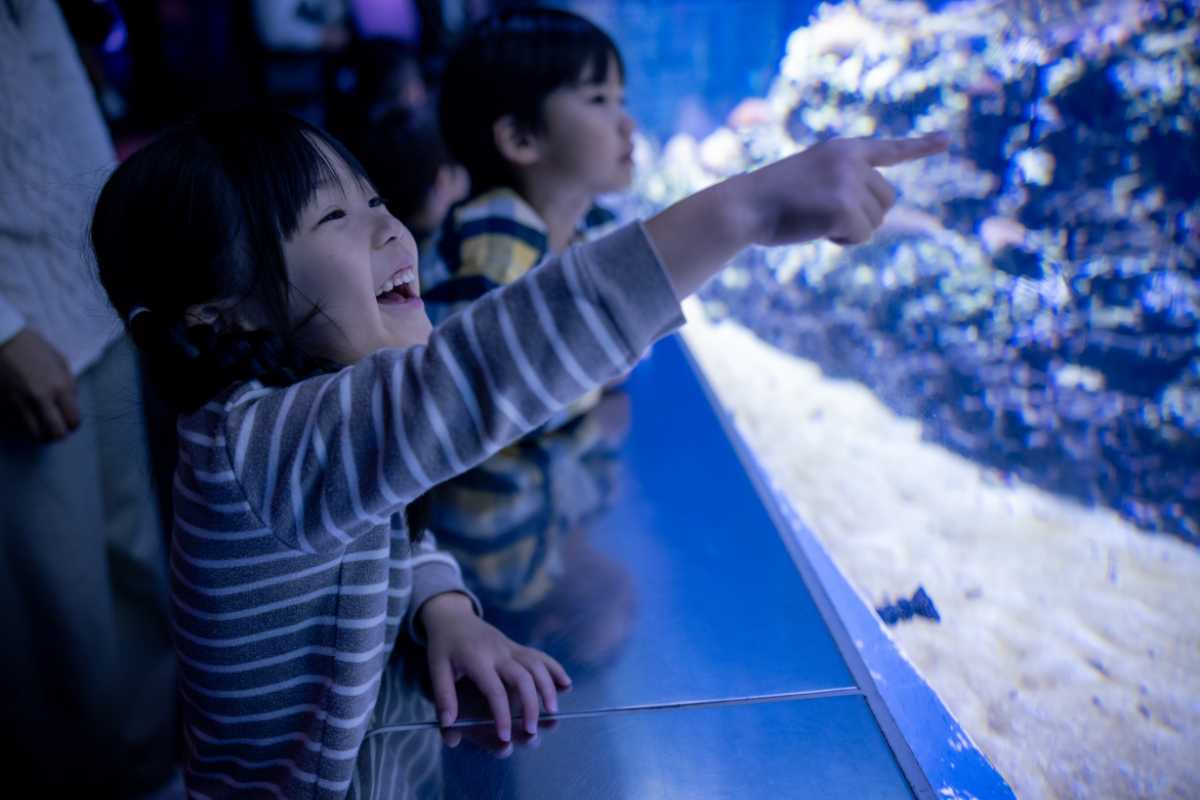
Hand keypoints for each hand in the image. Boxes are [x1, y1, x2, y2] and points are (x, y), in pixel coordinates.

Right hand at [0, 328, 80, 440]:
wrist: (4, 339)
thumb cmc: (34, 347)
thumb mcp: (60, 361)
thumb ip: (70, 384)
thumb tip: (72, 403)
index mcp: (61, 386)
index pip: (73, 420)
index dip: (73, 425)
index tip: (70, 422)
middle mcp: (43, 398)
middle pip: (56, 433)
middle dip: (59, 434)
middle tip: (57, 428)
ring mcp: (21, 402)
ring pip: (36, 434)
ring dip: (42, 434)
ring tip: (43, 427)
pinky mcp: (5, 404)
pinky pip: (19, 424)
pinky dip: (26, 425)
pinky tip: (29, 417)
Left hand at [421, 592, 571, 741]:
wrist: (453, 616)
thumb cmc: (443, 646)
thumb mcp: (436, 668)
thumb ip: (443, 696)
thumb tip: (449, 724)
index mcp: (477, 659)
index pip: (494, 690)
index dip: (501, 715)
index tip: (505, 736)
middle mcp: (498, 652)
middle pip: (523, 677)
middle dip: (531, 705)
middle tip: (533, 729)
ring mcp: (510, 647)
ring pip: (536, 665)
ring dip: (548, 687)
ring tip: (553, 711)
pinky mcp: (517, 646)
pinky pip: (540, 656)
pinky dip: (555, 668)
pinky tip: (566, 683)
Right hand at [745, 132, 950, 246]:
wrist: (745, 206)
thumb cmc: (768, 199)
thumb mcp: (809, 180)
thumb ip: (843, 186)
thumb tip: (874, 216)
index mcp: (843, 150)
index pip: (889, 149)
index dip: (920, 147)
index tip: (946, 141)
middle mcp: (852, 161)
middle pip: (888, 200)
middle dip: (864, 216)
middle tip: (825, 215)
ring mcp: (850, 182)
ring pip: (876, 221)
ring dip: (851, 229)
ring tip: (814, 219)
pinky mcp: (845, 207)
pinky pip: (862, 236)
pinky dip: (842, 240)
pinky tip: (815, 229)